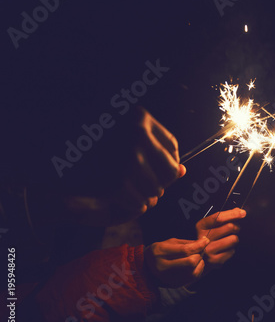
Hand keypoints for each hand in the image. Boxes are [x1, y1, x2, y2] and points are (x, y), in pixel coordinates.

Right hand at [58, 107, 185, 225]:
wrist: (43, 153)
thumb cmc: (83, 141)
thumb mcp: (119, 133)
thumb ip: (153, 148)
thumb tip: (183, 172)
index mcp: (139, 116)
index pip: (172, 149)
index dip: (168, 164)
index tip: (157, 169)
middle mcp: (138, 134)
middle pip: (169, 172)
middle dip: (159, 181)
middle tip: (141, 181)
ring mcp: (128, 159)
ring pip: (156, 190)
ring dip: (144, 194)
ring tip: (126, 187)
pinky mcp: (116, 182)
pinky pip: (139, 203)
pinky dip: (131, 205)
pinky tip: (117, 196)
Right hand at [144, 237, 208, 287]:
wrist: (146, 268)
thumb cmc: (160, 252)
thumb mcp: (169, 243)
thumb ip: (186, 243)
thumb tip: (203, 241)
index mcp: (161, 252)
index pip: (185, 250)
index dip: (198, 245)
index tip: (206, 240)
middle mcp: (164, 267)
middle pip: (190, 262)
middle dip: (199, 254)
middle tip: (200, 249)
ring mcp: (169, 278)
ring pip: (194, 272)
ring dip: (200, 263)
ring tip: (198, 257)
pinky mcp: (175, 284)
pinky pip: (193, 278)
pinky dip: (198, 269)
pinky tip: (196, 264)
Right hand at [196, 208, 245, 270]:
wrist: (196, 258)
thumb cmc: (206, 238)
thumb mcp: (210, 225)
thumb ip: (223, 217)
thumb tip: (239, 211)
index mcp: (201, 226)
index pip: (218, 218)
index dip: (232, 214)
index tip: (242, 213)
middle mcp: (203, 238)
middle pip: (229, 227)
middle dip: (236, 226)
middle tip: (234, 229)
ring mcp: (209, 250)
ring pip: (234, 239)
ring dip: (234, 238)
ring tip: (227, 240)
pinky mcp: (216, 261)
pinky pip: (232, 251)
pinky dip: (231, 249)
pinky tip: (224, 249)